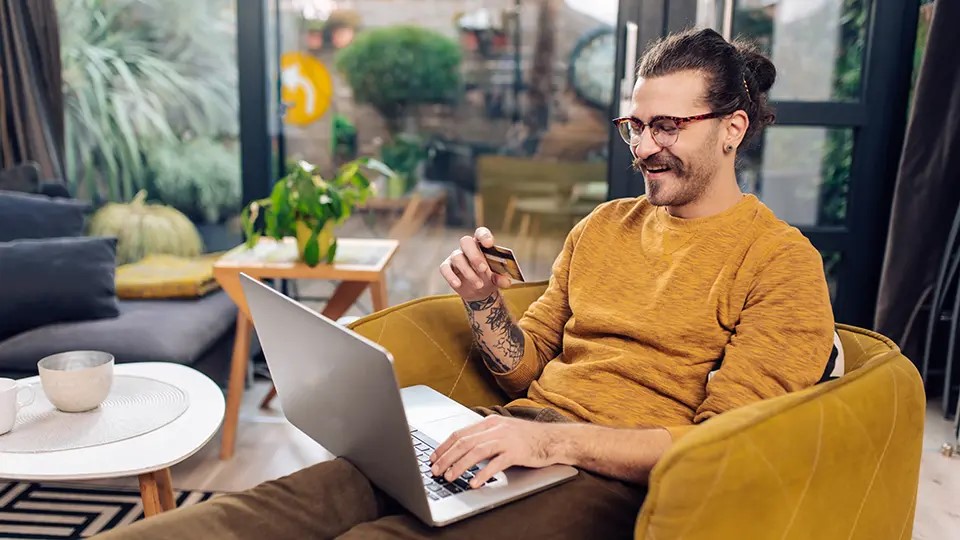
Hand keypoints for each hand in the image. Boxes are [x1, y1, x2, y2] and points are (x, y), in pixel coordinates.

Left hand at [429, 416, 563, 488]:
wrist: (553, 439)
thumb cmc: (527, 438)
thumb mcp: (502, 432)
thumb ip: (484, 438)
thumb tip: (462, 451)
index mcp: (489, 423)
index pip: (460, 433)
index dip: (444, 446)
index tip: (433, 458)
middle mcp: (495, 428)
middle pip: (465, 442)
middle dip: (446, 457)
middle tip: (435, 470)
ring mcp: (506, 439)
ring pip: (476, 451)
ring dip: (460, 465)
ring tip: (450, 477)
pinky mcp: (516, 452)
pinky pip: (496, 463)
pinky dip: (483, 473)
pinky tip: (474, 482)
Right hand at [439, 227, 511, 301]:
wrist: (479, 291)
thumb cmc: (489, 278)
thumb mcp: (498, 279)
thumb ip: (501, 278)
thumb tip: (506, 282)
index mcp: (481, 244)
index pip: (480, 233)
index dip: (484, 236)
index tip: (489, 244)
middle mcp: (467, 247)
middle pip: (466, 242)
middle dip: (474, 255)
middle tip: (483, 269)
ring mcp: (456, 256)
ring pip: (457, 257)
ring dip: (468, 272)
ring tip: (479, 284)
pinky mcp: (447, 267)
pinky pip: (445, 268)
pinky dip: (451, 276)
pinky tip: (458, 284)